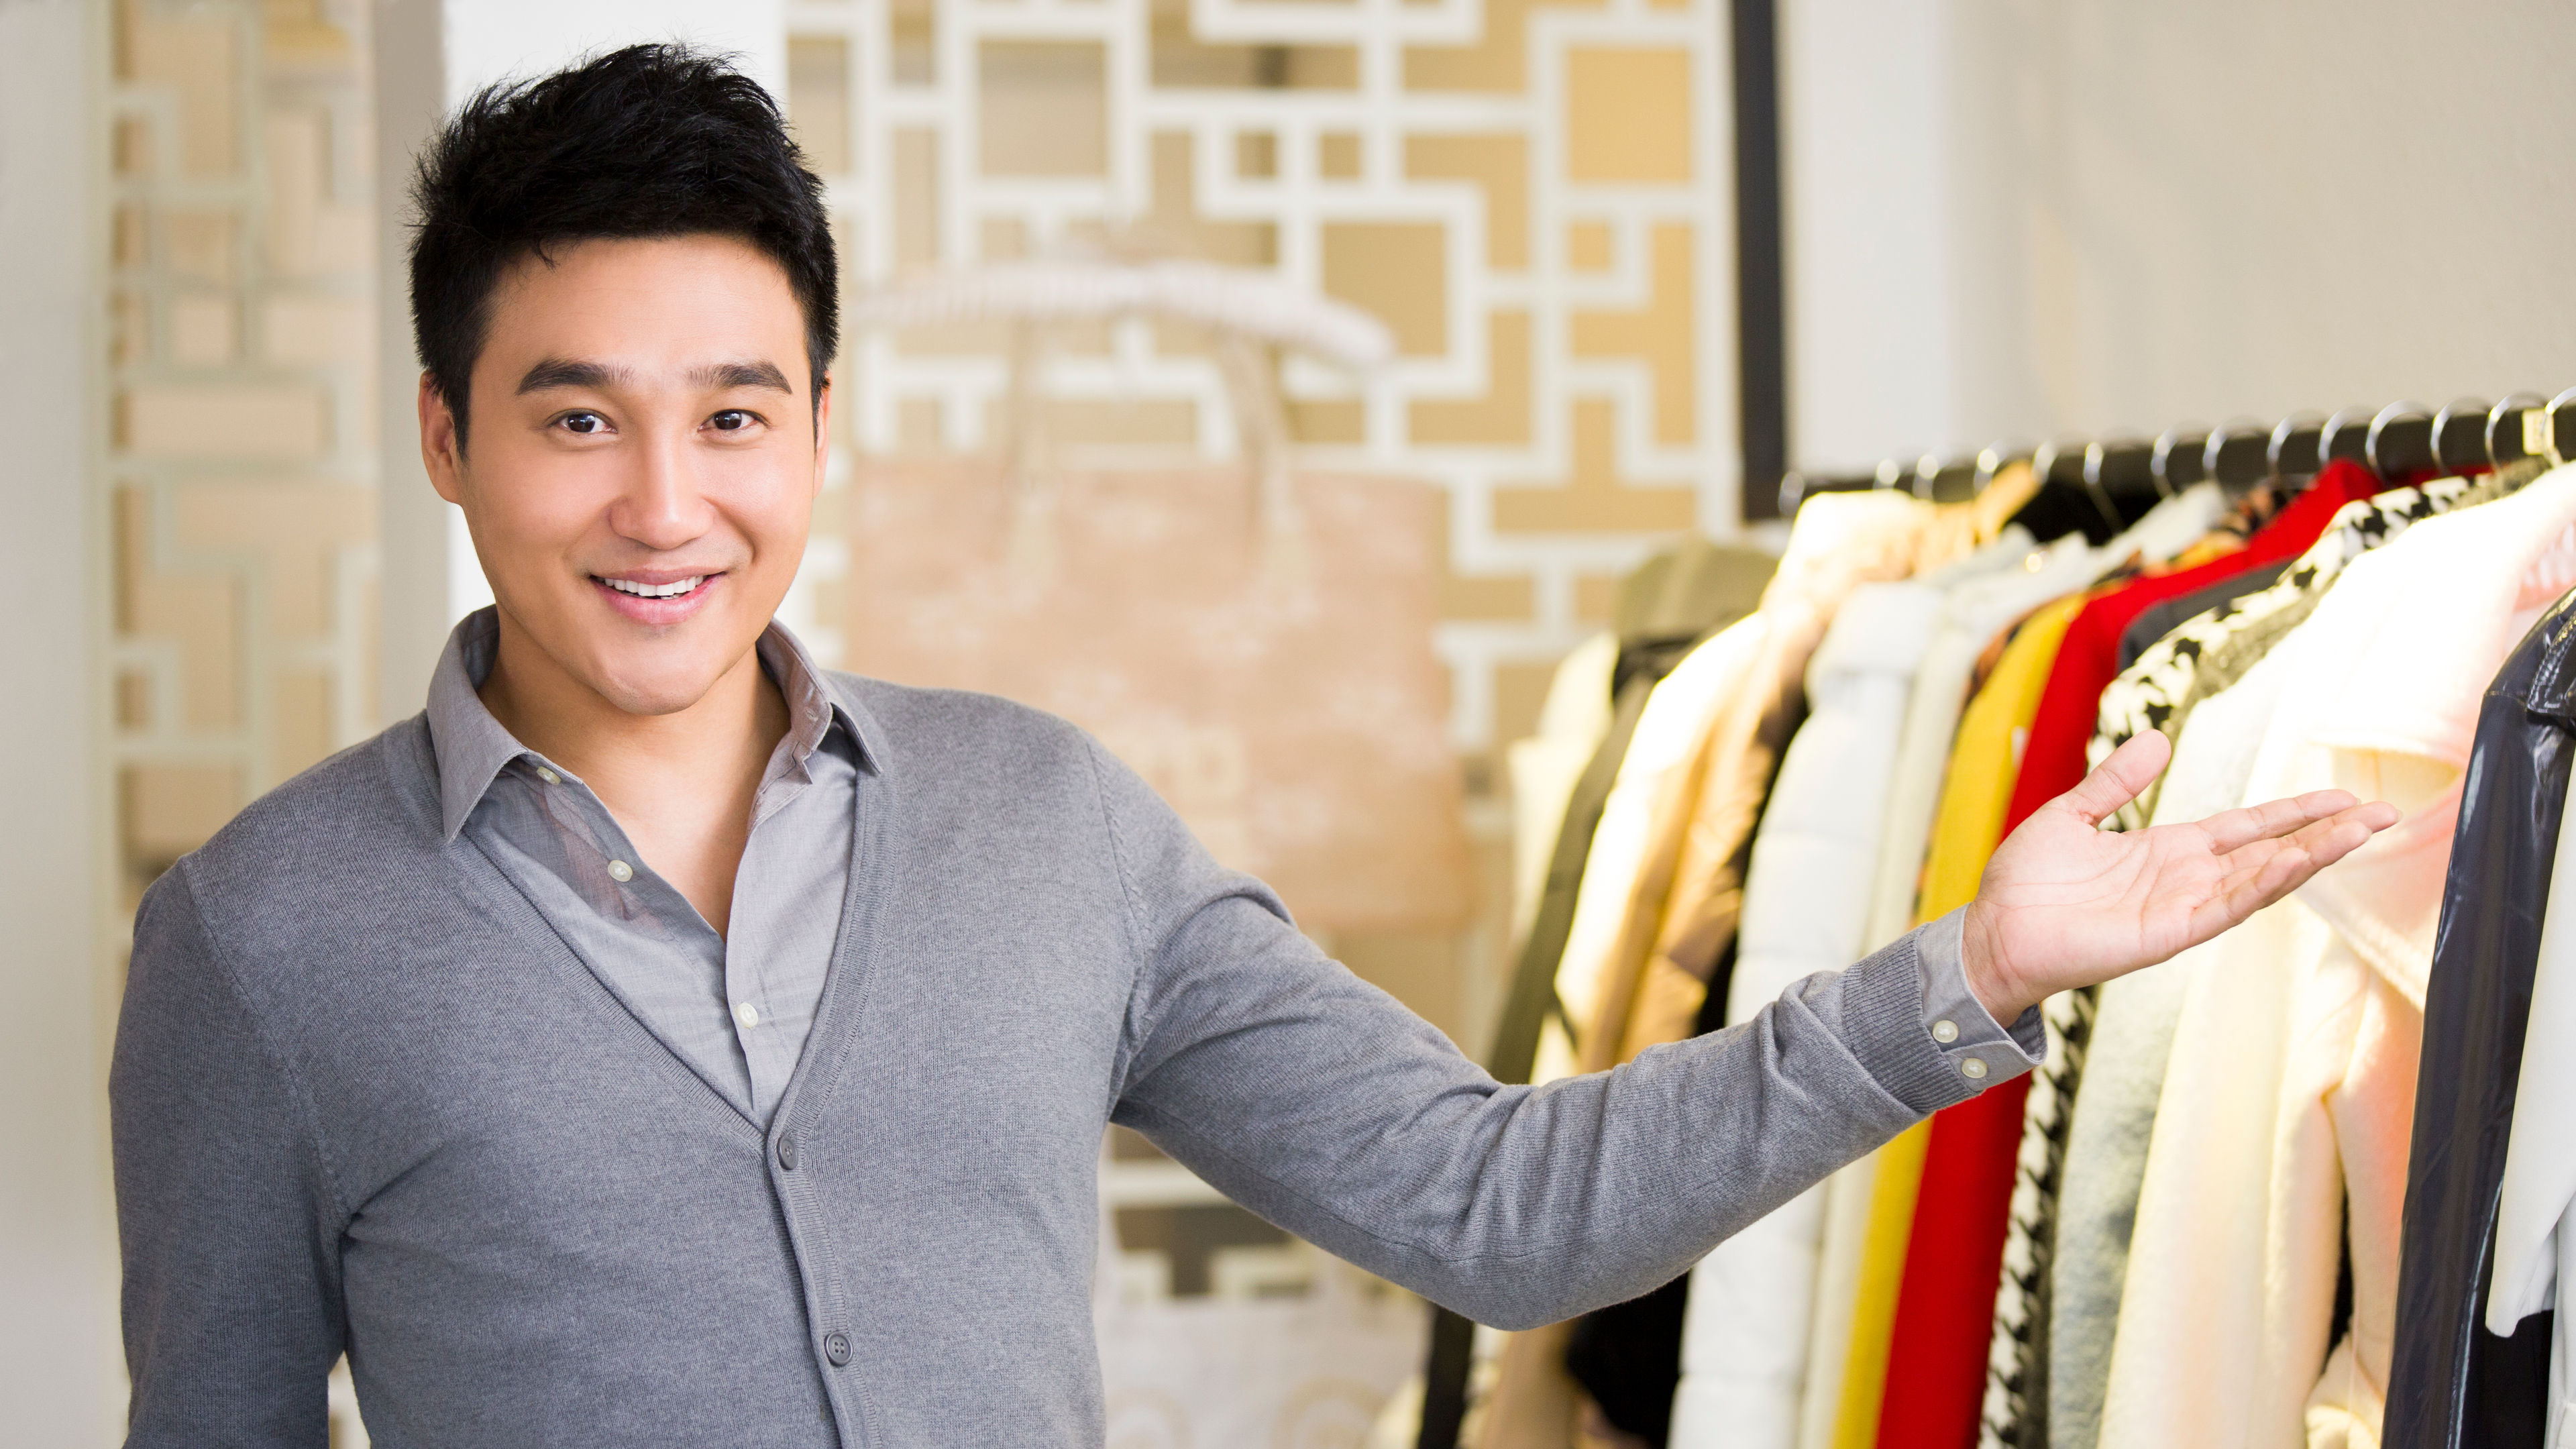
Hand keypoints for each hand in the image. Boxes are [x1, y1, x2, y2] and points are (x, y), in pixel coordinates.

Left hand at [1959, 730, 2400, 1022]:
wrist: (1991, 932)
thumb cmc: (2024, 884)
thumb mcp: (2073, 815)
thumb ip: (2116, 781)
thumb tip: (2156, 740)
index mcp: (2170, 850)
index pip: (2250, 827)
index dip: (2296, 812)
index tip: (2345, 797)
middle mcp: (2187, 879)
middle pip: (2273, 851)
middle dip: (2328, 834)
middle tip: (2384, 812)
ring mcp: (2182, 908)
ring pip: (2262, 878)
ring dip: (2310, 855)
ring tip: (2359, 829)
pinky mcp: (2166, 933)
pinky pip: (2225, 906)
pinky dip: (2261, 884)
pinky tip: (2294, 861)